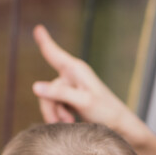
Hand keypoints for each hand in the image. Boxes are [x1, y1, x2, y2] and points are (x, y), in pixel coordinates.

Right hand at [32, 25, 144, 140]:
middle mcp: (72, 77)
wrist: (119, 126)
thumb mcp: (82, 101)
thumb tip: (35, 87)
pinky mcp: (73, 101)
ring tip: (68, 124)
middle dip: (51, 108)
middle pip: (47, 89)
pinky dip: (60, 116)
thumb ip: (59, 94)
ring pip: (50, 100)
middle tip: (60, 122)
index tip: (38, 28)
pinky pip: (57, 107)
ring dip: (56, 114)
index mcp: (76, 70)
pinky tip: (70, 123)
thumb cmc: (106, 111)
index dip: (44, 41)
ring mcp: (72, 89)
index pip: (54, 54)